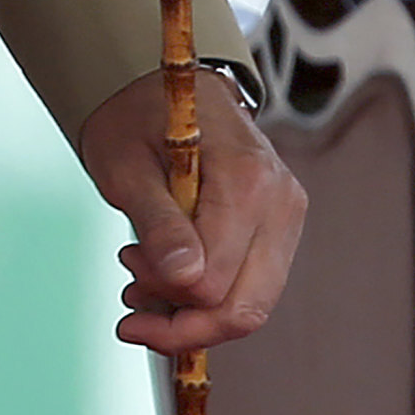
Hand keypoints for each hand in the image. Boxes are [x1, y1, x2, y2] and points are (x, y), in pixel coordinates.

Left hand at [77, 65, 306, 355]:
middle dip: (183, 323)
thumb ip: (158, 222)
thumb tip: (184, 277)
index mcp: (246, 179)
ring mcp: (288, 216)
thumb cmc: (140, 121)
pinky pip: (253, 286)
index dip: (165, 295)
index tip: (125, 272)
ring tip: (141, 286)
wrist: (172, 91)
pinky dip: (211, 298)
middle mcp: (281, 202)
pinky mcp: (281, 228)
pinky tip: (169, 279)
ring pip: (252, 305)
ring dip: (195, 314)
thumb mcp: (128, 168)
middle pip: (244, 306)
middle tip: (130, 302)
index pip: (213, 281)